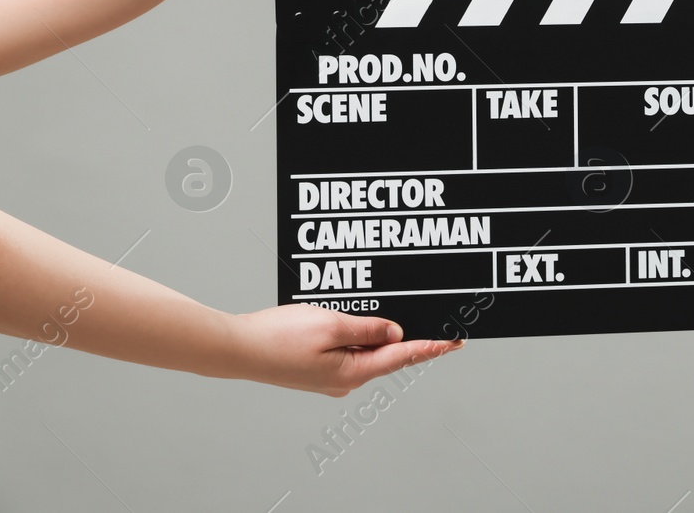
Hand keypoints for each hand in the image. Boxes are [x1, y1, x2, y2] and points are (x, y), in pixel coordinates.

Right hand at [229, 304, 462, 396]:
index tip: (457, 340)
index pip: (404, 356)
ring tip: (400, 313)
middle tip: (438, 323)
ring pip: (368, 351)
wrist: (236, 349)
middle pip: (389, 355)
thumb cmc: (277, 337)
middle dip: (412, 337)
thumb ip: (369, 329)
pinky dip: (360, 335)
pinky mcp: (317, 369)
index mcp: (353, 372)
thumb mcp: (331, 324)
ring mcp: (331, 377)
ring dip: (382, 333)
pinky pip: (349, 350)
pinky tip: (363, 319)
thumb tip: (398, 333)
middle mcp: (346, 380)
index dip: (433, 346)